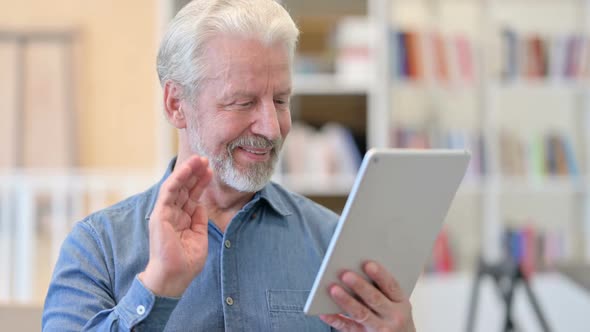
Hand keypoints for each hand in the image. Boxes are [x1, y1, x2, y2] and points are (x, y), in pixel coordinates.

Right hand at [139, 156, 212, 296]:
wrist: (174, 277)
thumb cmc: (186, 262)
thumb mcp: (199, 237)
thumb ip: (199, 220)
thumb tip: (200, 205)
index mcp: (182, 219)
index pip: (191, 196)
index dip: (200, 182)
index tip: (210, 170)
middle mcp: (173, 214)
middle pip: (184, 188)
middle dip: (195, 173)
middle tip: (205, 159)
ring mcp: (165, 213)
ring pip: (176, 187)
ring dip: (187, 172)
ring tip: (198, 160)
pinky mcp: (159, 215)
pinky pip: (168, 193)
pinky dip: (177, 180)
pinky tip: (186, 170)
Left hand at [319, 261, 415, 331]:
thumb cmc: (392, 317)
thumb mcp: (395, 304)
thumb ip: (381, 289)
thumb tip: (355, 270)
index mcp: (401, 303)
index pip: (391, 286)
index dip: (380, 275)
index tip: (368, 264)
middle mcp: (393, 317)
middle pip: (375, 299)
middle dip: (360, 286)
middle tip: (345, 274)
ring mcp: (379, 329)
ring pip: (361, 313)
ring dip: (346, 301)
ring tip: (333, 289)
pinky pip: (348, 327)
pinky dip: (335, 320)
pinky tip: (324, 312)